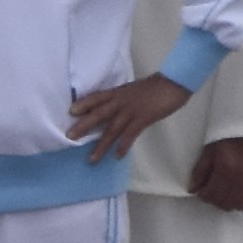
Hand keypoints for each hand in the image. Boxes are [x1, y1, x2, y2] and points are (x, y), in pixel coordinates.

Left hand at [66, 73, 193, 158]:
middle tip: (69, 137)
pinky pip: (130, 135)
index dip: (83, 104)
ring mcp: (131, 111)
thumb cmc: (153, 88)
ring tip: (91, 159)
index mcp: (117, 93)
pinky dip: (123, 146)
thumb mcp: (130, 91)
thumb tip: (109, 110)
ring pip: (112, 129)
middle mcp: (120, 102)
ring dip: (101, 145)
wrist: (173, 83)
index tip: (70, 112)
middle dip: (83, 126)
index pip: (96, 97)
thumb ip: (119, 99)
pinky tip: (117, 156)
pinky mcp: (143, 119)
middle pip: (98, 114)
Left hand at [192, 135, 242, 212]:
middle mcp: (240, 178)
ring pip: (239, 205)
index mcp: (225, 169)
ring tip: (224, 194)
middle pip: (225, 203)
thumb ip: (199, 172)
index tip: (201, 191)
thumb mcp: (208, 152)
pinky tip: (238, 193)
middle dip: (215, 200)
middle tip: (211, 192)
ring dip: (229, 203)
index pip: (211, 194)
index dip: (203, 195)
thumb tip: (192, 190)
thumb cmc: (228, 141)